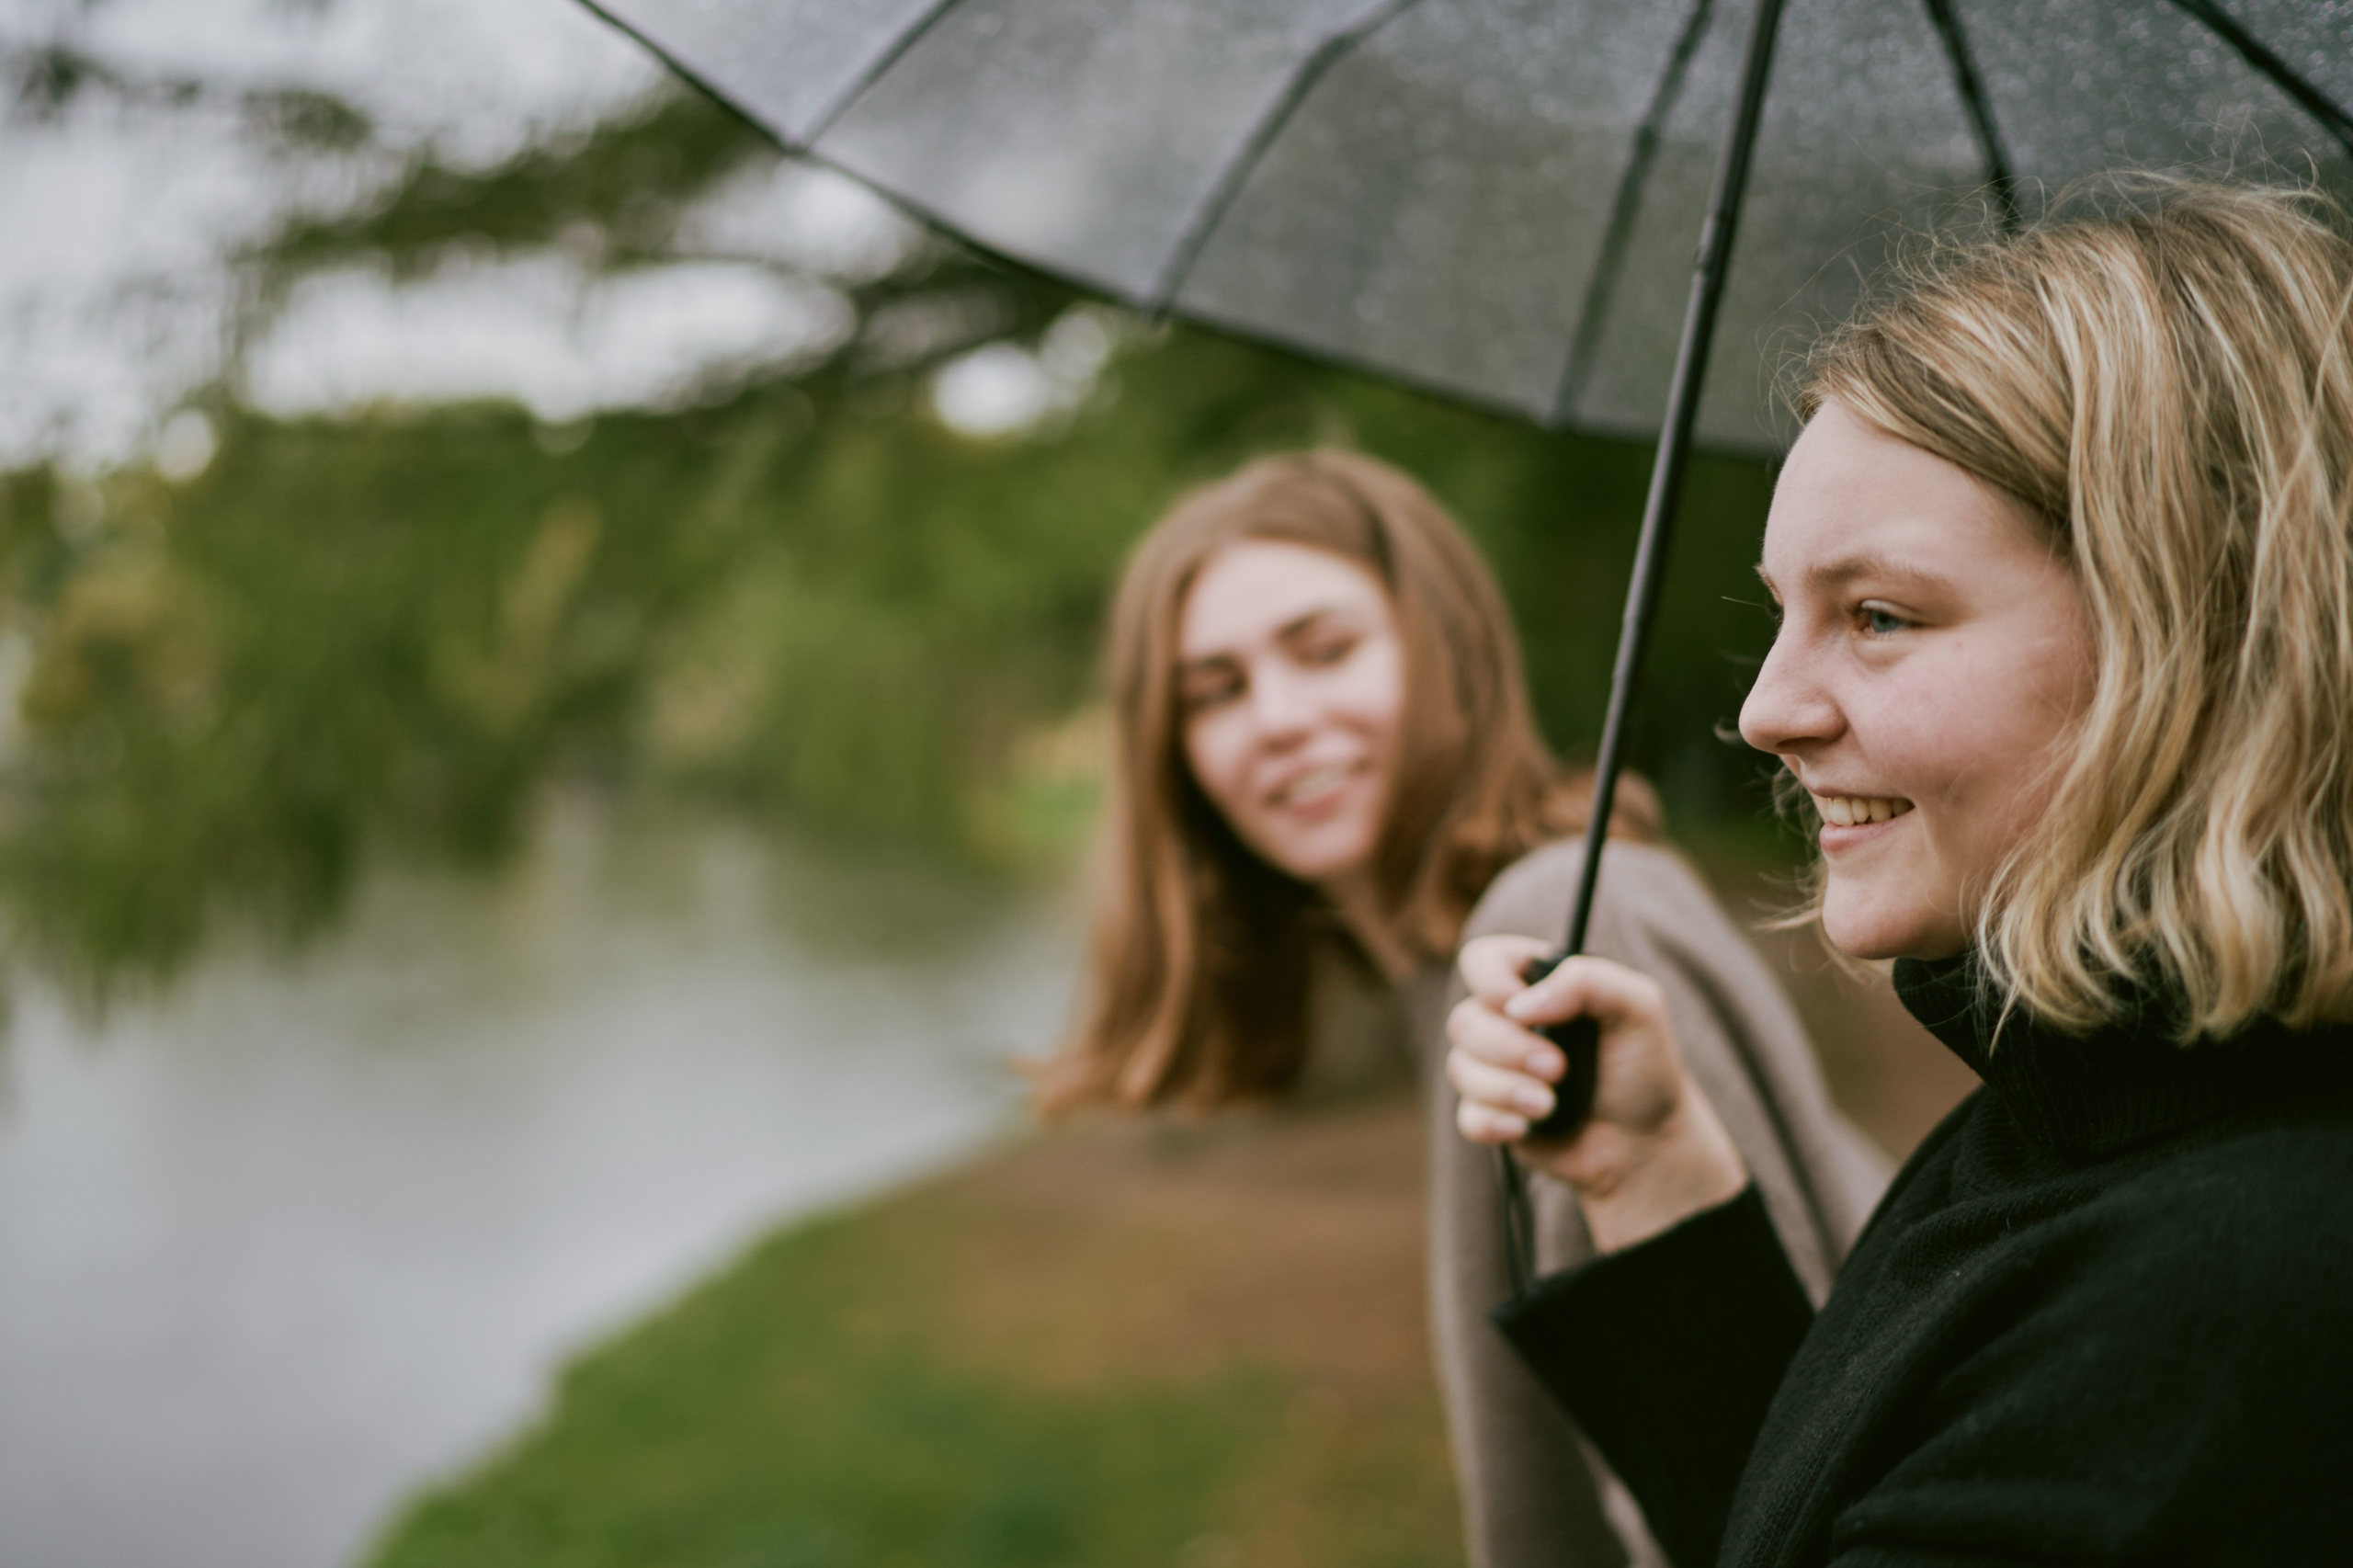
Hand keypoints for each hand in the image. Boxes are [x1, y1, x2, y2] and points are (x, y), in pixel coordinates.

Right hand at [1447, 935, 1747, 1252]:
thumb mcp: (1639, 1008)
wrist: (1647, 1145)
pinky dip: (1496, 1122)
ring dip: (1506, 1089)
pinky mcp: (1492, 1115)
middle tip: (1558, 1068)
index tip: (1525, 1011)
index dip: (1490, 982)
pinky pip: (1467, 1116)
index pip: (1481, 960)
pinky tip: (1528, 1127)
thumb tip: (1518, 1007)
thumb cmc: (1645, 1070)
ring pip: (1459, 1069)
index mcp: (1538, 984)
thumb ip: (1586, 981)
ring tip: (1550, 1105)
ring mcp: (1496, 1070)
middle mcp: (1509, 1022)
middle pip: (1463, 1020)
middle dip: (1509, 1048)